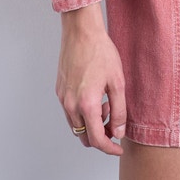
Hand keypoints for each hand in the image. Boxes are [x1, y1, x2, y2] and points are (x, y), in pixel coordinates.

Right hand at [56, 2, 125, 155]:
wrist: (81, 31)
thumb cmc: (100, 52)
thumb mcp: (117, 82)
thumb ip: (119, 111)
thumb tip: (119, 132)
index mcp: (86, 104)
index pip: (97, 139)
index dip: (109, 148)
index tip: (118, 148)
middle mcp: (70, 104)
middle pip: (84, 137)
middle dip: (101, 136)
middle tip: (114, 124)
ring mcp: (62, 97)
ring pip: (76, 125)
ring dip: (91, 124)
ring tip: (106, 104)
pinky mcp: (59, 90)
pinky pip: (70, 112)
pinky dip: (82, 113)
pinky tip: (95, 97)